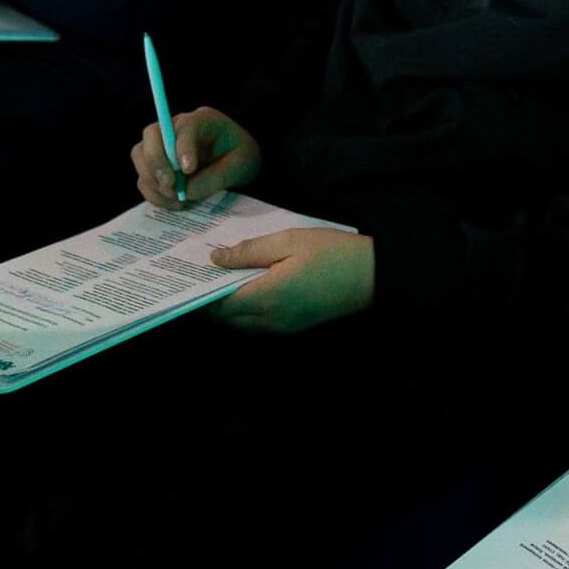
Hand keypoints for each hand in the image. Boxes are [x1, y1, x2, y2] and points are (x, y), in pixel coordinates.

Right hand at [132, 105, 262, 207]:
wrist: (236, 165)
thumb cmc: (241, 159)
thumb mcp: (241, 165)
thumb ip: (216, 177)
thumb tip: (186, 191)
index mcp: (203, 120)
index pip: (186, 127)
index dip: (182, 147)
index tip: (188, 170)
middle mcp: (177, 128)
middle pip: (151, 134)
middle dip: (157, 162)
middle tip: (171, 185)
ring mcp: (163, 145)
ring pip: (140, 155)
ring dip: (153, 181)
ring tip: (177, 197)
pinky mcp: (156, 165)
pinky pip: (143, 178)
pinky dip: (154, 194)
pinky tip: (176, 202)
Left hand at [207, 228, 373, 333]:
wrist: (370, 276)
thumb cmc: (331, 253)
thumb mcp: (289, 241)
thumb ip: (250, 251)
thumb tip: (216, 259)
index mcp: (266, 297)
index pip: (218, 304)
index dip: (204, 290)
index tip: (198, 270)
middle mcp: (270, 319)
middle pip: (227, 319)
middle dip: (213, 299)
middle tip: (212, 271)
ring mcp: (282, 327)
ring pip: (242, 324)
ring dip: (231, 307)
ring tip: (231, 277)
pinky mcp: (294, 327)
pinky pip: (259, 325)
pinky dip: (248, 311)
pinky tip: (253, 287)